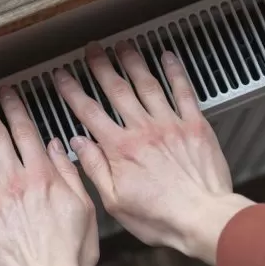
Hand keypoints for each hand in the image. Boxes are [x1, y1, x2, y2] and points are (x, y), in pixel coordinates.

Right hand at [55, 41, 253, 265]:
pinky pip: (183, 92)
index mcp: (120, 149)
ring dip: (133, 62)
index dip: (72, 91)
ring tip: (123, 46)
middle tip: (91, 50)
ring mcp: (170, 124)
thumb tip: (78, 144)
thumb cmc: (160, 217)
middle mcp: (143, 130)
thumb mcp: (114, 201)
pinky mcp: (194, 125)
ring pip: (148, 85)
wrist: (202, 219)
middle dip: (101, 67)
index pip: (89, 113)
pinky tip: (167, 58)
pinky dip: (175, 72)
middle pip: (117, 90)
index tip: (62, 77)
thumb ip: (95, 169)